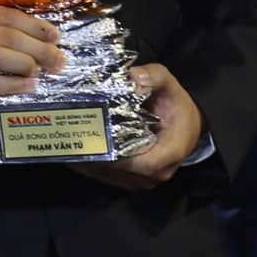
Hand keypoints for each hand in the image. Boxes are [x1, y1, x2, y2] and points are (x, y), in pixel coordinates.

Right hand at [0, 0, 64, 105]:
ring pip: (0, 58)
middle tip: (61, 58)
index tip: (56, 34)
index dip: (36, 26)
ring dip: (29, 65)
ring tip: (45, 70)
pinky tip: (27, 86)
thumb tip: (25, 31)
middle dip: (41, 48)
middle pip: (8, 37)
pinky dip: (10, 85)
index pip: (6, 15)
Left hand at [69, 63, 203, 190]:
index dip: (116, 154)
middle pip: (122, 171)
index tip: (93, 137)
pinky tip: (77, 150)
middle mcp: (159, 171)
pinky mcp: (136, 180)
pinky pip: (112, 178)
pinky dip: (94, 166)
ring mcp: (146, 179)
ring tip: (70, 142)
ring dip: (92, 162)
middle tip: (73, 136)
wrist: (186, 122)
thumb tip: (133, 76)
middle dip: (98, 155)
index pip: (141, 163)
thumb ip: (153, 76)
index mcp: (171, 151)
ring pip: (113, 176)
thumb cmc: (175, 103)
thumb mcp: (167, 83)